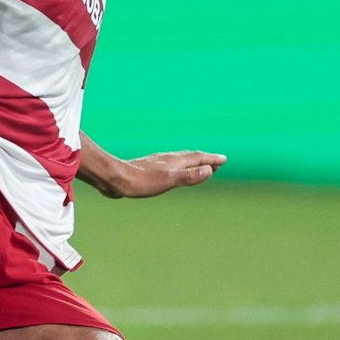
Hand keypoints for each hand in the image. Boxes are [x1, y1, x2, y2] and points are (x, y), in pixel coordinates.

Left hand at [103, 150, 225, 197]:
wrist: (115, 178)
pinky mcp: (148, 169)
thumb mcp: (169, 180)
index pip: (197, 158)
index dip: (211, 159)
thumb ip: (188, 176)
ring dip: (191, 161)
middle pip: (190, 157)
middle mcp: (167, 159)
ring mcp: (157, 163)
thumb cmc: (142, 182)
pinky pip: (169, 165)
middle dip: (204, 159)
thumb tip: (209, 169)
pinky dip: (178, 166)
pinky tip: (171, 169)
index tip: (223, 159)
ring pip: (179, 159)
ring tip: (197, 164)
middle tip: (216, 161)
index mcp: (174, 162)